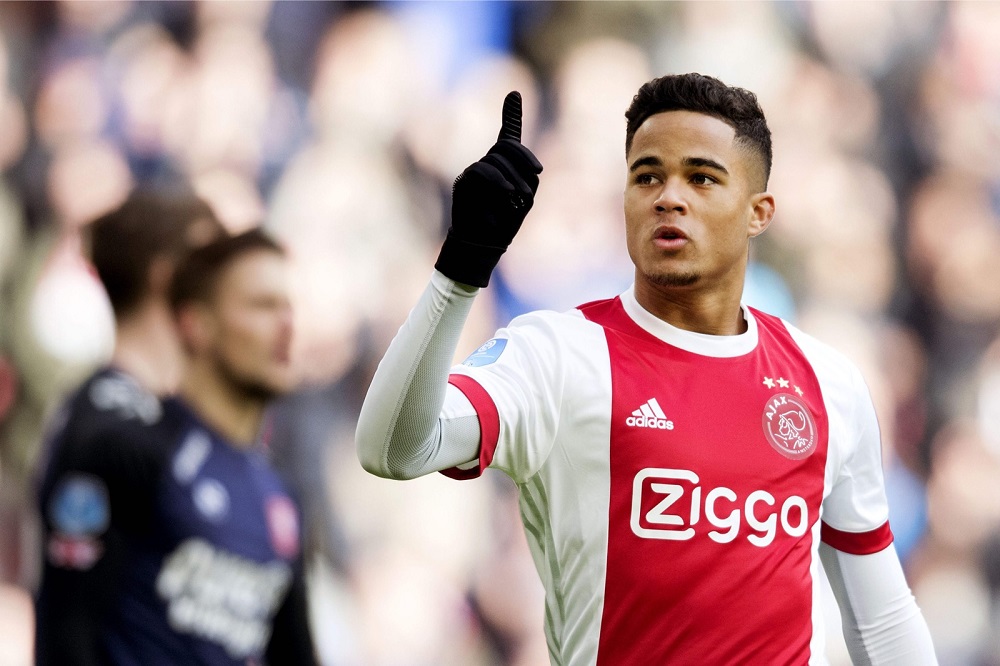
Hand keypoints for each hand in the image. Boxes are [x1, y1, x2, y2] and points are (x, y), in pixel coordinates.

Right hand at [435, 91, 542, 287]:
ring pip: (496, 159)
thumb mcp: (524, 198)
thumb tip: (524, 165)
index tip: (514, 94)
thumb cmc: (505, 223)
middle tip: (531, 186)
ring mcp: (475, 171)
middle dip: (524, 161)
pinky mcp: (463, 181)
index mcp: (505, 166)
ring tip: (516, 200)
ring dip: (512, 180)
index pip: (508, 135)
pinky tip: (506, 195)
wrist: (482, 243)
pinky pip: (482, 171)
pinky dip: (497, 183)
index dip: (511, 114)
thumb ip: (526, 177)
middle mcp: (488, 163)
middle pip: (506, 146)